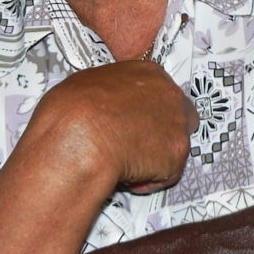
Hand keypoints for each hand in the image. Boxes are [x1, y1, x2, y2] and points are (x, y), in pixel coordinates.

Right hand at [32, 60, 198, 194]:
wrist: (80, 137)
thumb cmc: (75, 109)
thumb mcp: (86, 84)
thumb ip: (110, 92)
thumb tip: (101, 102)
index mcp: (149, 73)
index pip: (160, 91)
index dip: (147, 109)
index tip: (136, 120)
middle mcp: (170, 94)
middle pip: (178, 115)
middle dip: (160, 132)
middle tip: (134, 144)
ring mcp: (177, 124)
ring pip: (173, 146)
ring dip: (153, 157)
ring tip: (124, 162)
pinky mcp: (177, 154)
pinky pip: (166, 173)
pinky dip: (149, 180)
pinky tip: (126, 176)